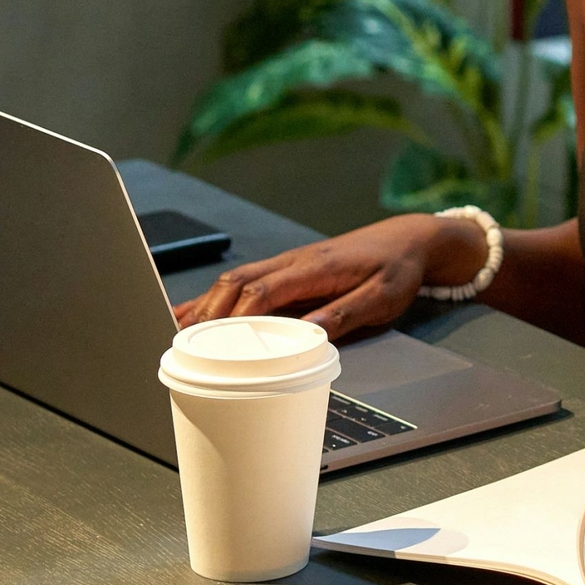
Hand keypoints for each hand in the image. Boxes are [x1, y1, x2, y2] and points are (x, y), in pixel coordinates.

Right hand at [172, 213, 487, 339]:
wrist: (407, 240)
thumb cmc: (397, 269)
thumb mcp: (382, 298)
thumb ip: (346, 315)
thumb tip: (309, 332)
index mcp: (315, 268)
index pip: (264, 290)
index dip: (237, 316)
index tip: (217, 341)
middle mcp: (294, 262)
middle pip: (238, 284)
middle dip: (209, 313)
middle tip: (184, 344)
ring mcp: (288, 263)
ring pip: (236, 280)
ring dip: (206, 304)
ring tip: (177, 332)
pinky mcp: (288, 269)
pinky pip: (246, 281)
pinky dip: (218, 297)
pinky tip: (197, 313)